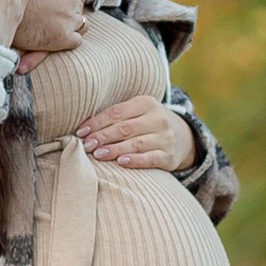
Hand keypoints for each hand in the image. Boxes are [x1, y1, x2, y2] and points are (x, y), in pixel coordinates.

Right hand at [11, 0, 90, 57]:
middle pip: (78, 6)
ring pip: (79, 23)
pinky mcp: (62, 38)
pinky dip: (68, 40)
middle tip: (50, 12)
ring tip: (52, 26)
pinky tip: (54, 38)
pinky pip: (76, 40)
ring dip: (69, 24)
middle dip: (67, 9)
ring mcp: (68, 19)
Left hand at [78, 95, 199, 172]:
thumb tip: (84, 128)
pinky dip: (135, 160)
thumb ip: (117, 116)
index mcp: (146, 103)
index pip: (117, 112)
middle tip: (86, 145)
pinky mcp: (168, 156)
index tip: (81, 132)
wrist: (184, 137)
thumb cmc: (149, 123)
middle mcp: (157, 118)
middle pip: (125, 128)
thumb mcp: (138, 112)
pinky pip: (150, 158)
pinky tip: (121, 162)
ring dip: (115, 149)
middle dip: (103, 137)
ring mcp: (165, 138)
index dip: (97, 122)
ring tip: (98, 154)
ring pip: (136, 143)